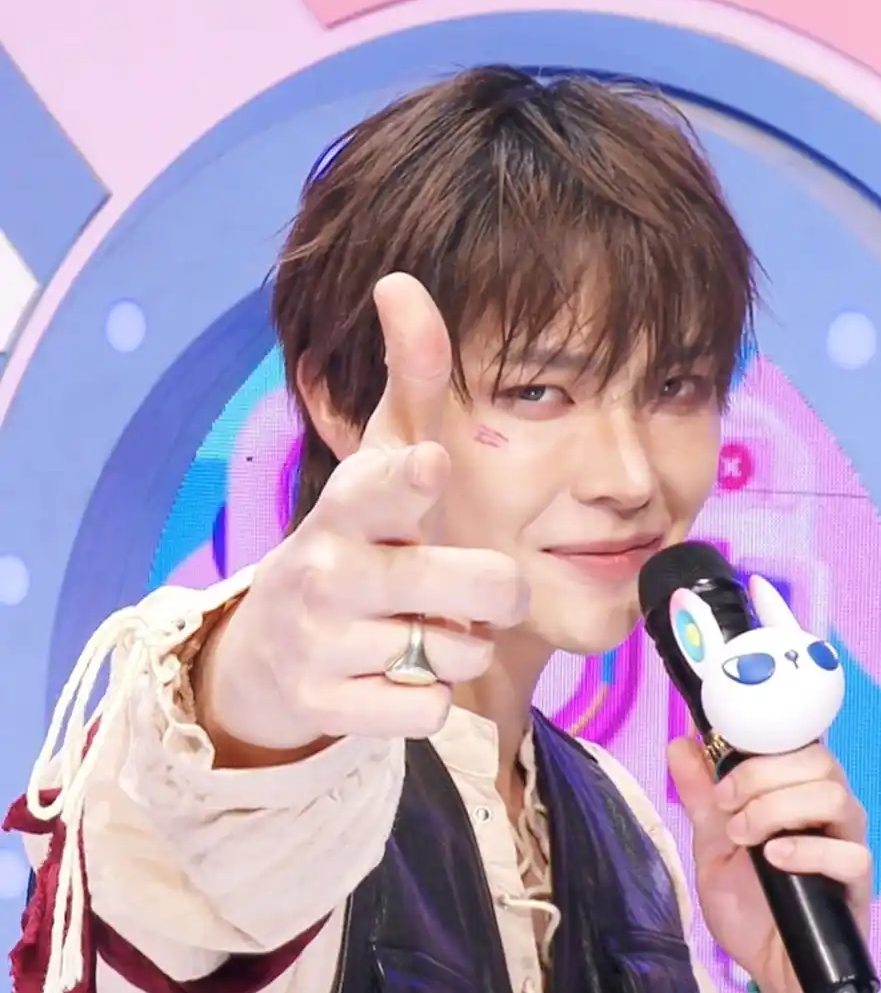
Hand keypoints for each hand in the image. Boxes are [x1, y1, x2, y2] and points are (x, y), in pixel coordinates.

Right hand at [200, 273, 528, 752]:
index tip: (429, 466)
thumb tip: (402, 281)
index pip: (382, 486)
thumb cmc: (357, 538)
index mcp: (351, 502)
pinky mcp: (326, 706)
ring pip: (461, 653)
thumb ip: (411, 383)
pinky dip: (431, 699)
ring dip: (461, 645)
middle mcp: (332, 568)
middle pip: (477, 587)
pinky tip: (399, 676)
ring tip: (422, 628)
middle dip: (498, 590)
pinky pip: (429, 711)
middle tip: (479, 587)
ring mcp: (324, 642)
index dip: (410, 481)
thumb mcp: (378, 462)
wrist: (271, 649)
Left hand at [668, 737, 872, 992]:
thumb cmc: (747, 904)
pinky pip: (851, 854)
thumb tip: (680, 743)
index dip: (763, 741)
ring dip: (778, 808)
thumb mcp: (711, 845)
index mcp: (797, 793)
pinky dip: (808, 849)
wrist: (767, 970)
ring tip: (744, 836)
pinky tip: (775, 859)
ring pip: (836, 797)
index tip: (719, 762)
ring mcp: (847, 845)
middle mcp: (829, 811)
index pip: (800, 742)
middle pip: (820, 762)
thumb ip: (700, 796)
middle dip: (762, 775)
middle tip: (726, 803)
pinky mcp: (857, 886)